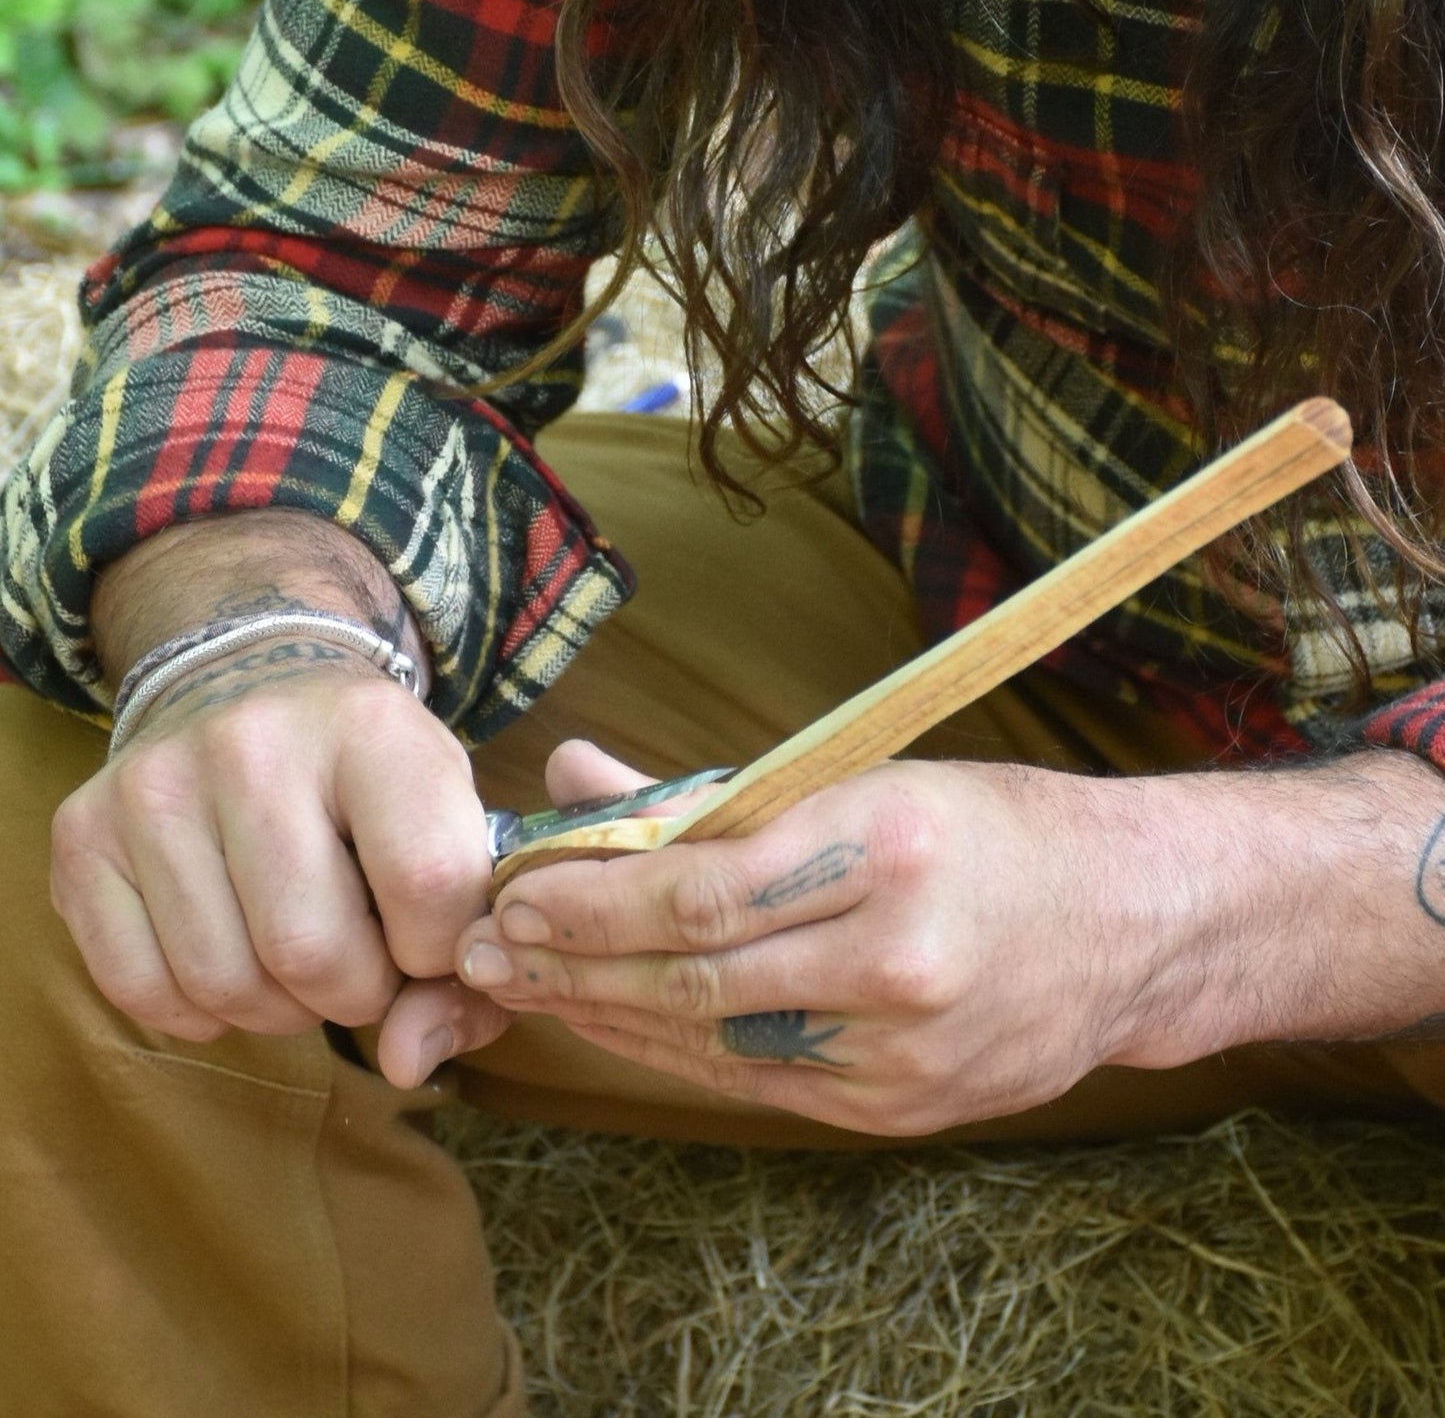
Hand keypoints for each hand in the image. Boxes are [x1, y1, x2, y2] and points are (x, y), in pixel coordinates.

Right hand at [51, 644, 509, 1087]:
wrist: (255, 689)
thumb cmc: (375, 784)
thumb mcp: (453, 830)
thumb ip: (462, 956)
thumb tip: (408, 1061)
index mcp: (373, 726)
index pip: (428, 884)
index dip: (439, 950)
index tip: (428, 936)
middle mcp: (254, 742)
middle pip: (313, 951)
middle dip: (356, 992)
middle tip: (363, 956)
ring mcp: (155, 784)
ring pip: (226, 984)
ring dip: (281, 1008)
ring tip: (302, 952)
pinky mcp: (84, 832)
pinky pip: (141, 989)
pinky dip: (200, 1010)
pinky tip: (234, 955)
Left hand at [454, 745, 1167, 1135]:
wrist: (1130, 924)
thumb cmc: (990, 828)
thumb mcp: (861, 778)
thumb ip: (709, 792)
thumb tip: (580, 778)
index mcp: (887, 848)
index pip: (699, 889)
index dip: (588, 899)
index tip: (515, 889)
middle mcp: (897, 958)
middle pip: (691, 974)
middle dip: (570, 964)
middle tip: (485, 948)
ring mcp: (902, 1050)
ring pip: (712, 1038)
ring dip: (605, 1012)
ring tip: (528, 986)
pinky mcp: (901, 1109)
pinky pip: (756, 1080)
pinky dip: (674, 1049)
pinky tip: (617, 1021)